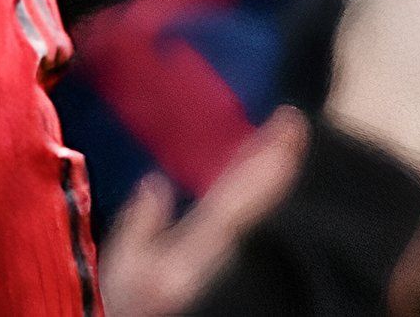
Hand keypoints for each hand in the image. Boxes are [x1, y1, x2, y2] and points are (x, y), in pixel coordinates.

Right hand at [99, 109, 307, 316]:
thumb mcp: (125, 268)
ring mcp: (227, 253)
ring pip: (260, 208)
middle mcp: (226, 245)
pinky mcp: (221, 260)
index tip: (286, 122)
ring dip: (274, 174)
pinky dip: (258, 196)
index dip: (267, 154)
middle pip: (261, 195)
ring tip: (284, 145)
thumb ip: (140, 225)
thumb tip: (157, 183)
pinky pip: (249, 219)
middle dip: (279, 156)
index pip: (244, 188)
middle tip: (294, 122)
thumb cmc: (133, 308)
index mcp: (205, 241)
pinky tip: (255, 183)